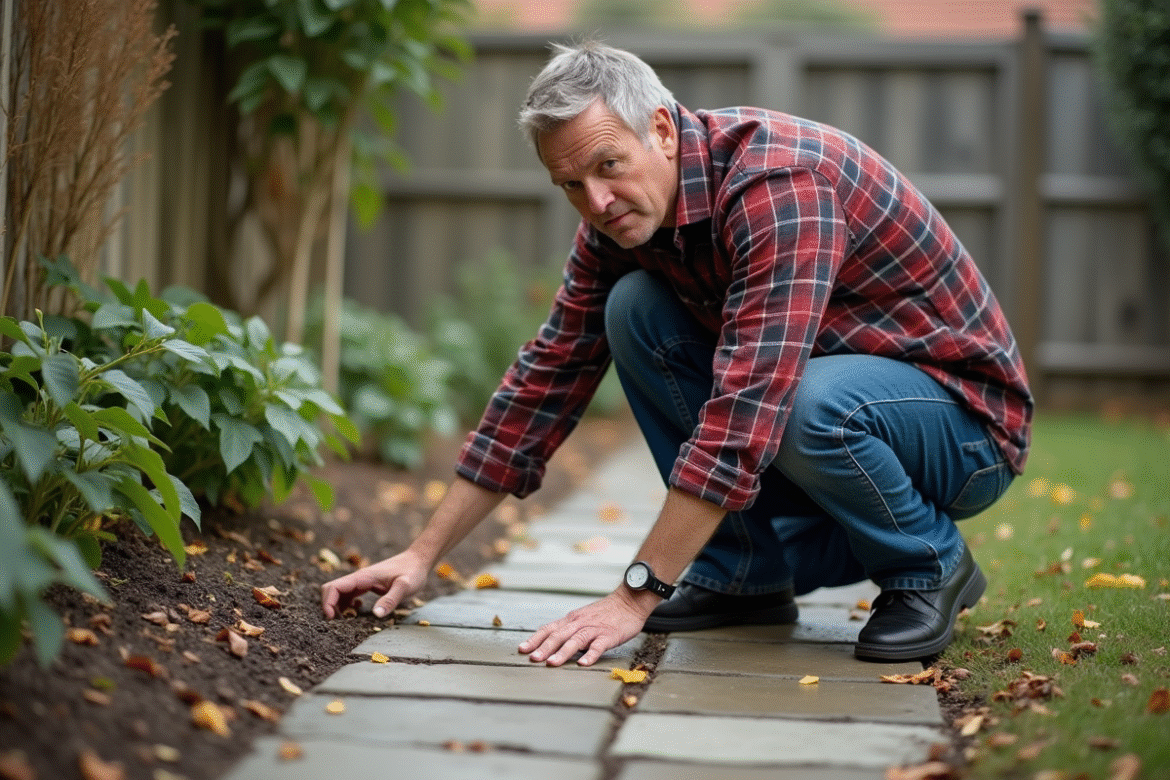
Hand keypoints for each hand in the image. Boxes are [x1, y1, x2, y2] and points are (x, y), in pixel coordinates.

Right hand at [320, 550, 428, 619]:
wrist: (418, 560)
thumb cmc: (413, 572)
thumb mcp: (405, 587)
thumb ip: (390, 600)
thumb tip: (376, 615)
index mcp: (363, 577)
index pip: (334, 587)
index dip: (328, 602)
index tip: (332, 618)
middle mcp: (359, 578)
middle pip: (332, 589)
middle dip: (329, 605)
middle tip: (338, 622)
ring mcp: (362, 581)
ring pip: (339, 592)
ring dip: (337, 606)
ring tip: (346, 620)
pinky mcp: (367, 585)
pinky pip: (349, 594)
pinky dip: (347, 604)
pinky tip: (357, 611)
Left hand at [518, 588, 656, 666]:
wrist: (628, 601)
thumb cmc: (605, 612)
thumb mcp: (583, 617)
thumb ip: (569, 629)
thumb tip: (553, 644)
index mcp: (571, 619)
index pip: (549, 629)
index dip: (535, 639)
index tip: (522, 649)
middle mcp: (579, 623)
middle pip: (558, 635)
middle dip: (543, 647)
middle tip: (533, 659)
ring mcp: (594, 629)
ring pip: (575, 640)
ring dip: (562, 652)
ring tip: (552, 663)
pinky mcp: (609, 635)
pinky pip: (598, 646)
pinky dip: (590, 654)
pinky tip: (583, 663)